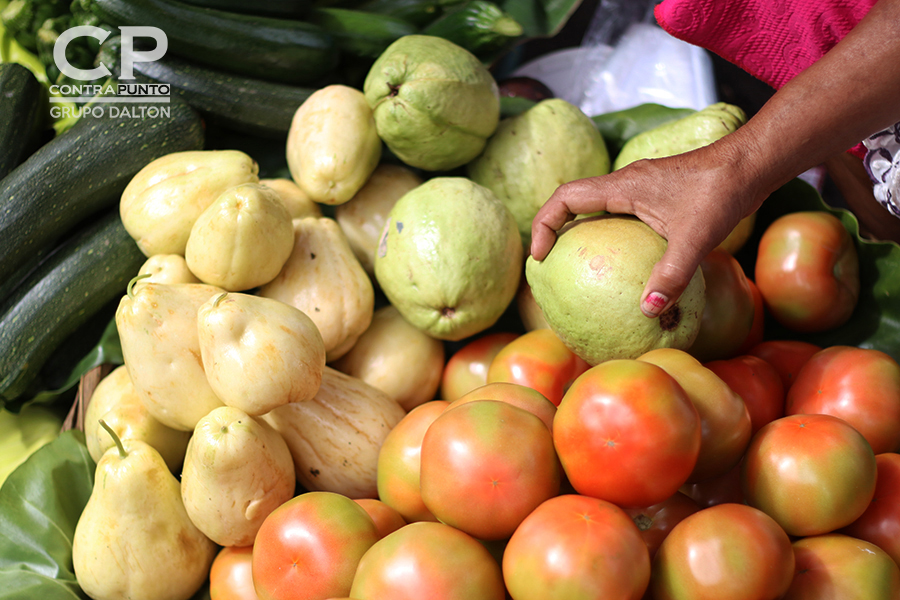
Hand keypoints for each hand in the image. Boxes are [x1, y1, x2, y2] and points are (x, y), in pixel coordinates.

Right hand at [530, 142, 765, 317]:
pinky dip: (610, 236)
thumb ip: (671, 276)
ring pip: (597, 208)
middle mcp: (625, 184)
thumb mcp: (695, 239)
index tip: (540, 255)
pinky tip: (626, 266)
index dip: (544, 224)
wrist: (752, 163)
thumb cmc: (722, 192)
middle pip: (573, 202)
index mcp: (622, 187)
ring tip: (580, 267)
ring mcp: (641, 188)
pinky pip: (620, 215)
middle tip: (549, 264)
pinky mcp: (656, 195)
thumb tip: (648, 312)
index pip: (565, 198)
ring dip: (582, 232)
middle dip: (554, 230)